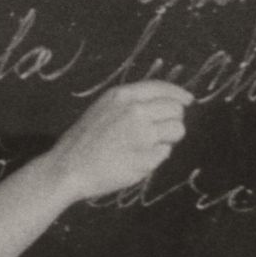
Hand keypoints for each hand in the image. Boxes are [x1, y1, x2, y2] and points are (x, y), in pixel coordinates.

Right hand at [44, 80, 192, 200]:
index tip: (188, 100)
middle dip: (172, 119)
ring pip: (177, 131)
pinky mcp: (147, 158)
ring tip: (144, 145)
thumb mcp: (103, 108)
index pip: (163, 88)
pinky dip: (155, 157)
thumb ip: (131, 103)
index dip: (179, 94)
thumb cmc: (84, 139)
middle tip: (157, 130)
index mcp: (122, 96)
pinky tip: (134, 159)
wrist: (68, 167)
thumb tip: (167, 102)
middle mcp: (136, 111)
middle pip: (176, 110)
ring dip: (167, 138)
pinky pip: (165, 153)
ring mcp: (143, 135)